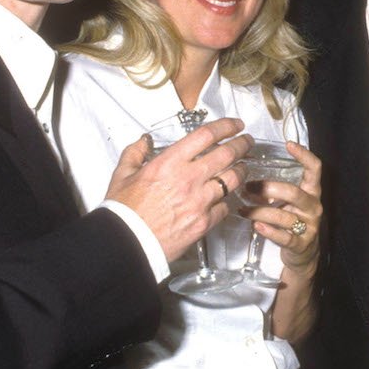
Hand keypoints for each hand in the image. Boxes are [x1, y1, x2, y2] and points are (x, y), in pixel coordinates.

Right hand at [106, 117, 250, 260]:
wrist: (128, 244)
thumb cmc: (124, 212)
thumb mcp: (122, 175)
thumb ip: (135, 153)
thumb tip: (144, 141)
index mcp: (170, 163)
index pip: (206, 135)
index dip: (226, 126)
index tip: (234, 124)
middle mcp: (189, 179)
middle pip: (228, 154)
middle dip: (242, 144)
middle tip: (246, 141)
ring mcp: (200, 201)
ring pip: (233, 179)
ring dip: (241, 170)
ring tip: (243, 166)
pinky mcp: (205, 222)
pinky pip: (225, 206)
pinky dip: (227, 200)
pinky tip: (226, 196)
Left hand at [238, 141, 321, 275]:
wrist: (303, 254)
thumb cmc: (291, 221)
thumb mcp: (287, 203)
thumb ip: (274, 190)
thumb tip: (245, 177)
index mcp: (312, 192)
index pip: (315, 169)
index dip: (304, 155)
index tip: (288, 144)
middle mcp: (313, 206)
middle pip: (293, 193)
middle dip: (268, 189)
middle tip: (248, 187)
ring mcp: (309, 226)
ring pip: (283, 216)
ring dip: (259, 212)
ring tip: (242, 210)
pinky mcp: (301, 244)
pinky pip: (284, 236)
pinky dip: (268, 231)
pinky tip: (255, 226)